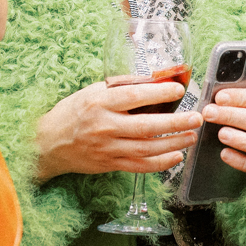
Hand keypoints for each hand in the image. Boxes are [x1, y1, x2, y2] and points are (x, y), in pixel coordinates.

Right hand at [35, 76, 202, 180]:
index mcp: (99, 103)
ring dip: (174, 144)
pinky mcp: (110, 164)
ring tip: (191, 135)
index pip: (134, 96)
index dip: (159, 92)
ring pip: (147, 149)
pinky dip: (160, 164)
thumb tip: (154, 79)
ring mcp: (108, 148)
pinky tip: (176, 156)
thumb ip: (121, 87)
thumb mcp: (92, 91)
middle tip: (196, 117)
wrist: (48, 143)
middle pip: (146, 126)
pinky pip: (140, 166)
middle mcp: (104, 126)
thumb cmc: (73, 112)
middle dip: (175, 123)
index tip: (179, 88)